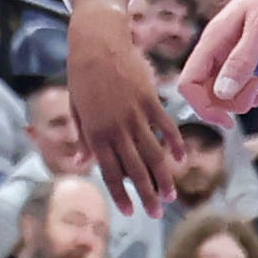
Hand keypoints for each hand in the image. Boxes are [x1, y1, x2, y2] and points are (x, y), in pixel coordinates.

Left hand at [52, 0, 174, 209]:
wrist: (97, 43)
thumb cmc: (82, 76)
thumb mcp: (77, 109)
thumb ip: (82, 137)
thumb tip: (80, 161)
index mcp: (95, 133)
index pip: (110, 172)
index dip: (120, 194)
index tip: (129, 212)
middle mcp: (116, 128)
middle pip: (135, 169)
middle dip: (146, 194)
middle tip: (157, 213)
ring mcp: (135, 114)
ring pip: (153, 153)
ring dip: (164, 177)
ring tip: (171, 195)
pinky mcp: (150, 99)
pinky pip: (165, 127)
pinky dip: (174, 144)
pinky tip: (180, 158)